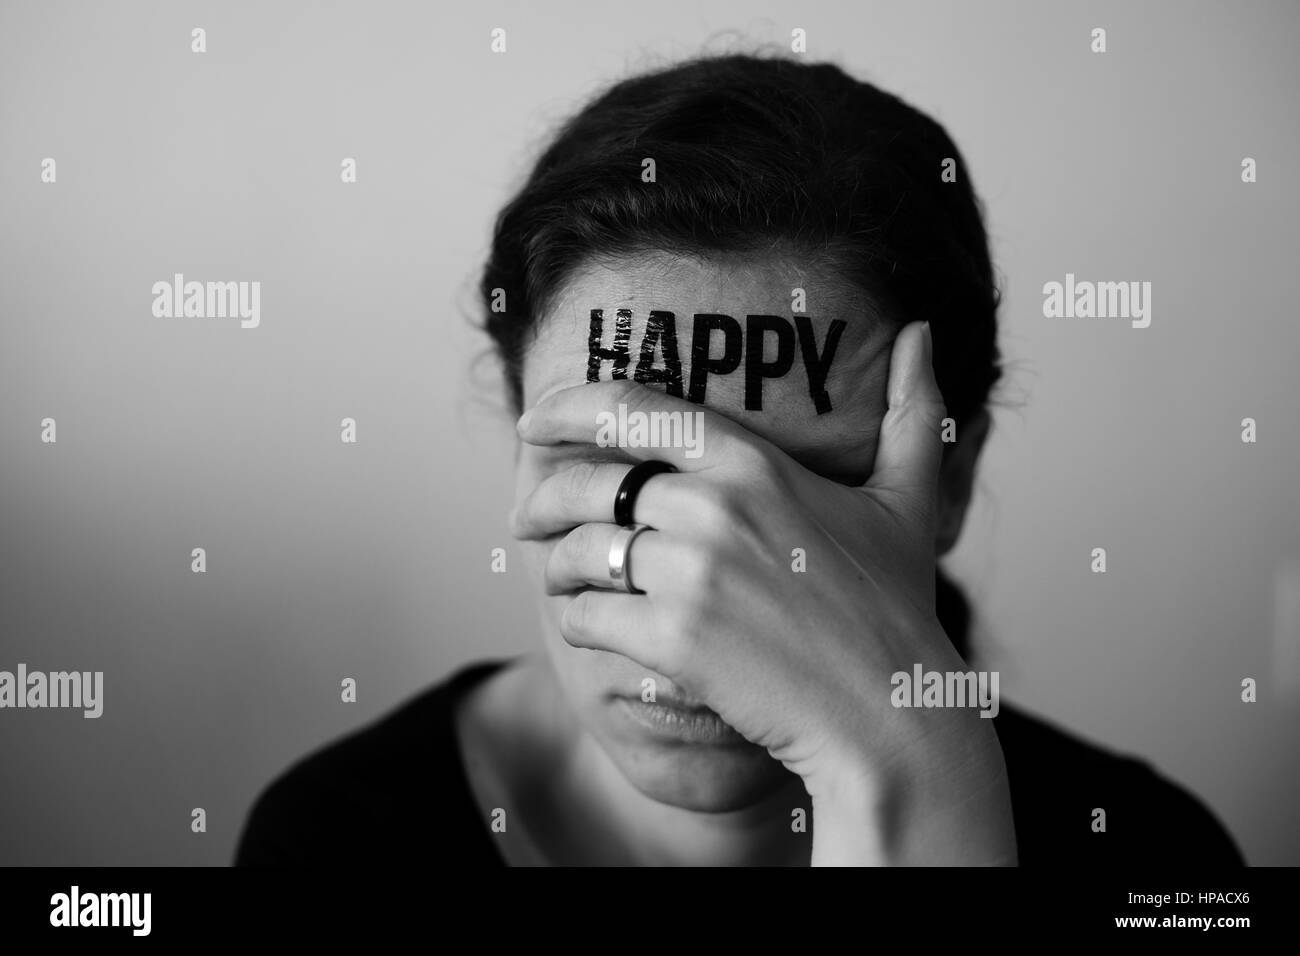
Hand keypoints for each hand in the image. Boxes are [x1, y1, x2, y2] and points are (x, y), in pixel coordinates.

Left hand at [511, 320, 1015, 864]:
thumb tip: (922, 332)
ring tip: (560, 578)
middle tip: (525, 519)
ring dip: (556, 566)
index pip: (633, 409)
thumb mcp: (908, 501)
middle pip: (587, 483)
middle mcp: (712, 506)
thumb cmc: (895, 609)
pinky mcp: (670, 638)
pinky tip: (595, 628)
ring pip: (575, 552)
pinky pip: (584, 617)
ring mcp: (688, 573)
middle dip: (542, 500)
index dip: (569, 407)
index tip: (534, 419)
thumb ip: (911, 411)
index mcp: (754, 463)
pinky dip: (577, 622)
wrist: (889, 715)